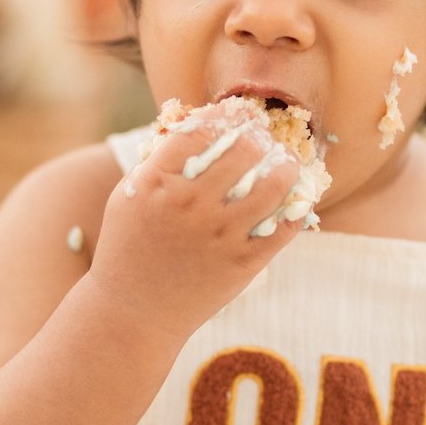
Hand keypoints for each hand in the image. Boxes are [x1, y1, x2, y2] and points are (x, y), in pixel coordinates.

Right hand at [86, 109, 306, 340]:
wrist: (132, 312)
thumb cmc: (129, 248)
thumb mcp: (129, 197)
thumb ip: (159, 162)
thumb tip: (197, 127)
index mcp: (157, 182)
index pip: (200, 129)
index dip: (225, 114)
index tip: (236, 112)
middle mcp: (190, 204)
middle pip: (243, 149)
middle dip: (261, 137)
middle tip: (265, 138)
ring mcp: (219, 234)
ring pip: (274, 185)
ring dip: (287, 167)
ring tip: (288, 164)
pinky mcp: (242, 263)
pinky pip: (284, 228)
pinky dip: (296, 210)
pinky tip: (296, 200)